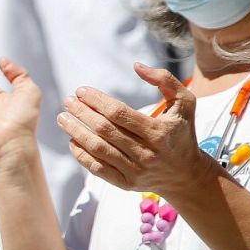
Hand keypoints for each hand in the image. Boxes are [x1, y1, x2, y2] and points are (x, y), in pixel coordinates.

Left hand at [58, 64, 215, 194]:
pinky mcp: (126, 184)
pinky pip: (97, 168)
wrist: (187, 175)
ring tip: (63, 118)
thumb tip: (137, 66)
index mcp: (158, 132)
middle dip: (81, 113)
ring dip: (76, 131)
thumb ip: (165, 80)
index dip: (96, 101)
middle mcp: (147, 153)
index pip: (119, 113)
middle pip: (104, 130)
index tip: (81, 91)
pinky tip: (72, 140)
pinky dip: (81, 154)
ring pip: (98, 149)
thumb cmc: (181, 133)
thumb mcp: (184, 103)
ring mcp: (136, 170)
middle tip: (67, 102)